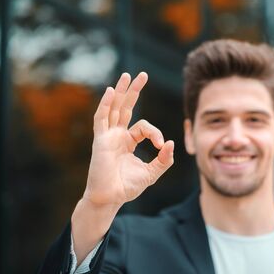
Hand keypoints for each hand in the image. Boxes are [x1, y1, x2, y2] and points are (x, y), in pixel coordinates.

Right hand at [83, 72, 173, 207]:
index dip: (156, 133)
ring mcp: (108, 136)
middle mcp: (117, 135)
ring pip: (114, 108)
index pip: (144, 127)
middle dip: (134, 90)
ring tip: (127, 75)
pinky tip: (110, 91)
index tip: (162, 146)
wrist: (110, 198)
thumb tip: (172, 143)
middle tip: (142, 74)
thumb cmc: (127, 187)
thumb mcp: (152, 172)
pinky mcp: (101, 140)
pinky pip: (101, 119)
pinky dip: (105, 105)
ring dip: (120, 91)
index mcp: (128, 141)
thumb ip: (164, 160)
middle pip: (125, 107)